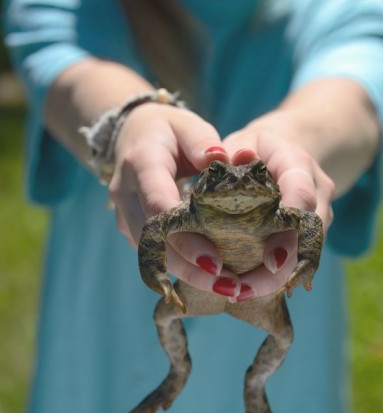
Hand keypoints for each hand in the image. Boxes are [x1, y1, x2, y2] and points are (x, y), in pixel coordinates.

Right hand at [108, 103, 245, 292]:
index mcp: (140, 163)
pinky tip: (212, 278)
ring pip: (152, 255)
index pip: (159, 207)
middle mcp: (125, 194)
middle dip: (190, 269)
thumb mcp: (186, 124)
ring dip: (187, 274)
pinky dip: (181, 267)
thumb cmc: (167, 130)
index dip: (186, 238)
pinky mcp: (131, 228)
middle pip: (154, 242)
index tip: (216, 262)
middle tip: (229, 287)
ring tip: (226, 288)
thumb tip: (220, 160)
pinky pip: (154, 253)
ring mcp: (123, 214)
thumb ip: (202, 141)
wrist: (131, 135)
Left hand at [223, 109, 334, 299]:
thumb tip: (237, 157)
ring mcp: (320, 213)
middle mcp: (317, 190)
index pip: (302, 193)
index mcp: (298, 163)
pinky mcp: (314, 232)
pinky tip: (249, 289)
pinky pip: (301, 257)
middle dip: (281, 266)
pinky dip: (277, 275)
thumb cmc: (257, 147)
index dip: (289, 225)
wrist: (288, 152)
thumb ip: (240, 149)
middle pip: (309, 234)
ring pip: (308, 252)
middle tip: (243, 289)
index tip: (270, 257)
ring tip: (240, 294)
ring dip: (276, 278)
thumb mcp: (245, 140)